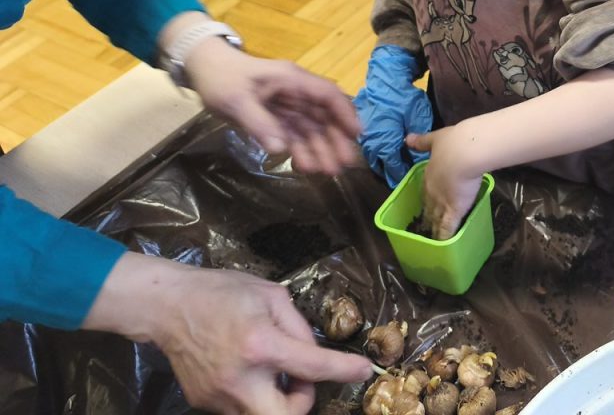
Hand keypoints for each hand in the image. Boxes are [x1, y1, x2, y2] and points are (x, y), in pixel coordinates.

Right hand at [85, 253, 371, 414]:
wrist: (167, 307)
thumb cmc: (222, 293)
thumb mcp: (271, 296)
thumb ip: (298, 327)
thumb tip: (314, 354)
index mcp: (260, 344)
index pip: (312, 367)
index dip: (343, 371)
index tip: (363, 371)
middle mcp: (239, 379)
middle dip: (302, 404)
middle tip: (302, 382)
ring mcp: (218, 397)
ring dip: (279, 401)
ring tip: (275, 371)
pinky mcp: (203, 403)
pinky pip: (240, 408)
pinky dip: (255, 396)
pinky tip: (249, 370)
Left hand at [186, 42, 360, 175]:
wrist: (203, 69)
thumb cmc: (222, 79)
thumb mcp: (236, 100)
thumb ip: (259, 123)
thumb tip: (280, 147)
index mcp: (292, 81)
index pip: (327, 95)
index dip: (345, 113)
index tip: (357, 134)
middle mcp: (295, 93)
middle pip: (323, 116)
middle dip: (335, 139)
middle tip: (345, 164)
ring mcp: (287, 107)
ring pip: (311, 129)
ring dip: (321, 149)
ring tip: (330, 172)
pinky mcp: (276, 119)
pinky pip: (294, 135)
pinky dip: (301, 150)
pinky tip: (307, 166)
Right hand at [353, 45, 432, 186]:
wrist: (386, 75)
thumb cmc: (404, 95)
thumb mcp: (418, 114)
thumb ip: (419, 136)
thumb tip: (419, 154)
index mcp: (385, 141)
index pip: (392, 166)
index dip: (401, 174)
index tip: (408, 180)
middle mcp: (371, 141)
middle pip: (379, 165)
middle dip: (388, 172)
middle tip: (399, 178)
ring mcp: (364, 134)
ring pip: (371, 156)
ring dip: (380, 163)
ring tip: (391, 169)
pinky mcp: (362, 126)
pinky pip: (367, 145)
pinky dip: (375, 151)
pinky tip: (383, 153)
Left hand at [405, 125, 483, 238]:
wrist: (465, 152)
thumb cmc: (453, 143)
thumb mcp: (435, 138)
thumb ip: (422, 141)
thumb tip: (408, 138)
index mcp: (428, 175)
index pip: (425, 192)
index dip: (426, 200)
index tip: (426, 206)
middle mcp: (432, 192)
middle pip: (428, 208)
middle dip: (427, 219)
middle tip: (425, 228)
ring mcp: (441, 203)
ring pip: (435, 220)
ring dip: (433, 231)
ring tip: (431, 241)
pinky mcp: (454, 210)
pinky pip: (447, 228)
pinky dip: (444, 238)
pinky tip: (444, 248)